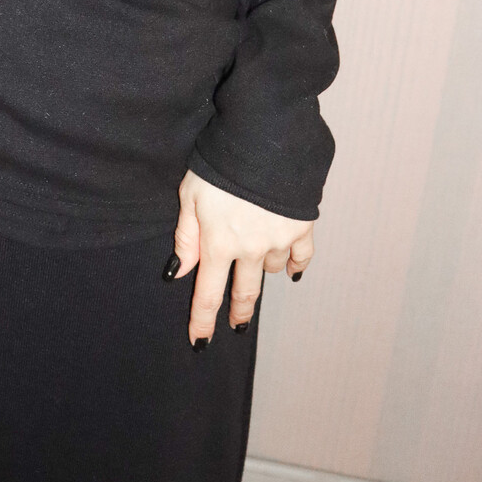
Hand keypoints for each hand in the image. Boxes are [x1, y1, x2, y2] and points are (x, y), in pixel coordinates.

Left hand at [170, 169, 313, 346]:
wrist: (265, 138)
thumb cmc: (220, 163)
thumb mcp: (190, 195)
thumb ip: (186, 237)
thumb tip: (179, 273)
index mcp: (218, 243)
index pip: (208, 294)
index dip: (203, 321)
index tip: (200, 342)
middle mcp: (249, 248)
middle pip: (245, 291)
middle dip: (240, 311)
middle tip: (237, 326)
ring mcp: (279, 239)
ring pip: (272, 269)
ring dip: (262, 270)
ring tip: (255, 261)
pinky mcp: (301, 225)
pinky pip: (301, 255)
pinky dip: (296, 264)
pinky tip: (292, 270)